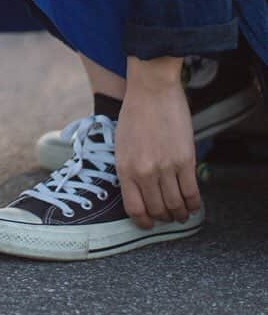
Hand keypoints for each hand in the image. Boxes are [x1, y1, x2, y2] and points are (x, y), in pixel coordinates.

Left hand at [115, 56, 201, 228]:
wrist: (151, 90)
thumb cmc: (134, 114)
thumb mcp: (121, 143)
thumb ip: (127, 168)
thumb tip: (137, 191)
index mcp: (124, 168)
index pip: (134, 208)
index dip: (143, 221)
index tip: (148, 224)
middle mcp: (144, 172)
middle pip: (157, 210)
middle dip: (163, 218)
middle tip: (167, 217)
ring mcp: (165, 167)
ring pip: (176, 205)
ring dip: (180, 214)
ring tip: (181, 213)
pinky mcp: (185, 161)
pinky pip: (192, 193)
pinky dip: (194, 204)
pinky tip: (193, 205)